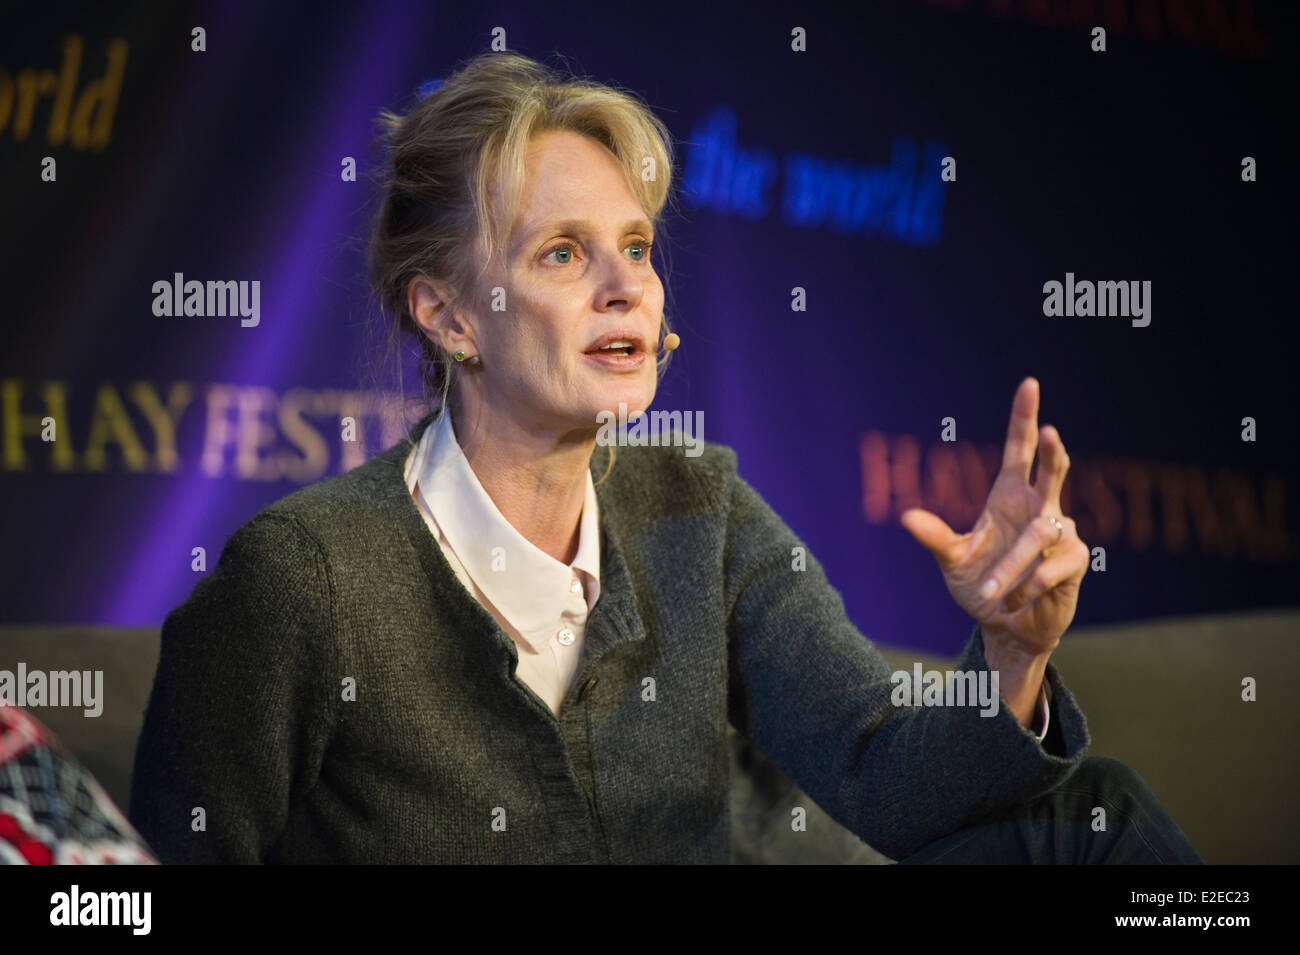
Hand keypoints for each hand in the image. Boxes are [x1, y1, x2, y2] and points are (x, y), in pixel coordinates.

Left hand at [900, 377, 1088, 659]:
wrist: (1006, 626)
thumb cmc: (981, 585)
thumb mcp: (952, 561)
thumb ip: (935, 537)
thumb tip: (905, 516)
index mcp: (1008, 496)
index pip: (1018, 449)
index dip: (1023, 418)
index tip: (1028, 385)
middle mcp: (1038, 508)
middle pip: (1051, 470)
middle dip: (1052, 452)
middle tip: (1050, 432)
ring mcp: (1060, 533)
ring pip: (1040, 534)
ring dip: (1012, 566)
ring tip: (993, 590)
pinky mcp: (1074, 562)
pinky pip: (1051, 568)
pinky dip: (1026, 586)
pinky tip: (1011, 601)